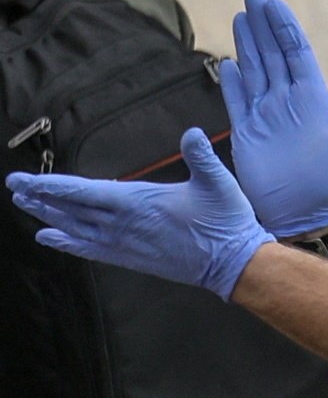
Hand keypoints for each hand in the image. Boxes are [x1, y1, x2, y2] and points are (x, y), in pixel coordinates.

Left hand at [14, 127, 278, 297]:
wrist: (235, 264)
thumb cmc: (226, 222)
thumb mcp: (218, 183)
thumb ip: (202, 157)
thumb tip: (193, 133)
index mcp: (137, 203)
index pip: (82, 192)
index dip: (50, 185)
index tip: (23, 179)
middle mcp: (123, 225)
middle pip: (70, 210)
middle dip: (40, 198)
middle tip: (15, 187)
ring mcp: (125, 243)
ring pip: (75, 229)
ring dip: (48, 217)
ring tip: (24, 205)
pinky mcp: (130, 257)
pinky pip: (89, 250)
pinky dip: (66, 244)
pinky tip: (49, 238)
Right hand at [222, 0, 327, 239]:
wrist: (303, 210)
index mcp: (312, 97)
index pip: (296, 52)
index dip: (284, 27)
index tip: (272, 2)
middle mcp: (288, 100)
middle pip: (273, 54)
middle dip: (262, 25)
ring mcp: (266, 114)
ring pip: (254, 70)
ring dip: (247, 44)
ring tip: (240, 16)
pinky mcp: (246, 131)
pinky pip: (237, 100)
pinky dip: (232, 82)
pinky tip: (227, 63)